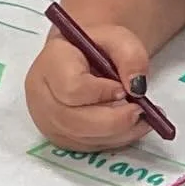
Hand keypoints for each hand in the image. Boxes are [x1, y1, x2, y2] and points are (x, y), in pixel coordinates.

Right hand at [24, 23, 151, 151]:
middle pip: (75, 121)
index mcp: (50, 64)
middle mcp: (41, 96)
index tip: (124, 89)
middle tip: (141, 110)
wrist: (84, 56)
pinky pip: (89, 147)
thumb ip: (131, 57)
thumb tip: (137, 88)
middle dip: (115, 120)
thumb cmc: (98, 46)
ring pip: (84, 138)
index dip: (102, 93)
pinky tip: (130, 125)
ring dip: (119, 132)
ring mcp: (48, 121)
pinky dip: (115, 139)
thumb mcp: (119, 38)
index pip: (72, 89)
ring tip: (143, 116)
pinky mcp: (60, 138)